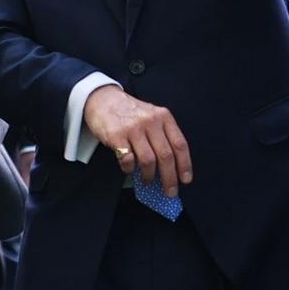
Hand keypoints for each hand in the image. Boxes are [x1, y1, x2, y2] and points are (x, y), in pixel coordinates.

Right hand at [83, 83, 190, 197]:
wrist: (103, 99)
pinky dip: (130, 169)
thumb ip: (162, 134)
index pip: (179, 144)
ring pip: (148, 160)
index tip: (185, 180)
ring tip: (148, 180)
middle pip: (166, 156)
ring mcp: (133, 129)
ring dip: (149, 176)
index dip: (184, 165)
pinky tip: (130, 169)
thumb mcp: (152, 115)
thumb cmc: (129, 112)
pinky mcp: (116, 136)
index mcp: (163, 117)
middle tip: (169, 191)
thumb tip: (172, 165)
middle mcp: (150, 122)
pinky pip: (127, 160)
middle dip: (170, 178)